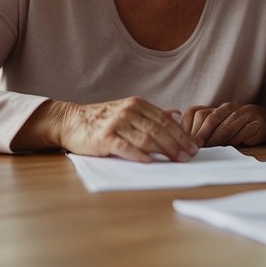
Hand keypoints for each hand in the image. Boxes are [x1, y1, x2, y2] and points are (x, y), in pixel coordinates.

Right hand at [25, 97, 197, 162]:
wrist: (71, 121)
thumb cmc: (103, 119)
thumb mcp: (129, 111)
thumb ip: (152, 113)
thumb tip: (177, 114)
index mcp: (137, 104)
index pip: (165, 120)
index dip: (181, 134)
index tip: (194, 147)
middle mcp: (128, 111)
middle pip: (159, 129)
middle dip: (178, 144)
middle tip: (190, 156)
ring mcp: (116, 124)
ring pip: (146, 138)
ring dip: (165, 150)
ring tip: (177, 160)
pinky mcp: (104, 138)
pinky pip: (125, 147)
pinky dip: (139, 155)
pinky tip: (150, 162)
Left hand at [182, 103, 265, 146]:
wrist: (260, 122)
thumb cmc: (233, 130)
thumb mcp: (214, 129)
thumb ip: (200, 132)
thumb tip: (184, 144)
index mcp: (215, 108)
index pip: (197, 113)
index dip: (190, 128)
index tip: (186, 142)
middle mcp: (228, 108)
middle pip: (211, 119)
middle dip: (202, 136)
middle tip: (197, 149)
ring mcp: (243, 114)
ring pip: (227, 127)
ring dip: (218, 141)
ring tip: (213, 151)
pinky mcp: (256, 123)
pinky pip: (243, 132)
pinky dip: (236, 141)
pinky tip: (232, 147)